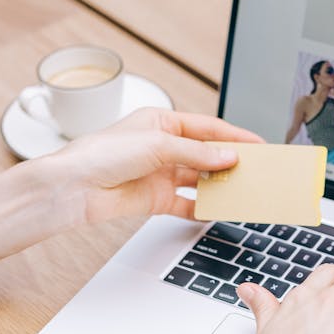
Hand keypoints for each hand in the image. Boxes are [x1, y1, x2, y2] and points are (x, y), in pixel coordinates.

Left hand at [48, 107, 262, 225]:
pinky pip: (187, 204)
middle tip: (256, 170)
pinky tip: (217, 211)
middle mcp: (163, 147)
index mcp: (163, 122)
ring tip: (241, 191)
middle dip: (230, 162)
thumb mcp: (157, 144)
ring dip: (218, 185)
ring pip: (200, 180)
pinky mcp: (156, 199)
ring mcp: (161, 174)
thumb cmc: (102, 154)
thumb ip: (196, 153)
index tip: (259, 145)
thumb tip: (227, 157)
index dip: (235, 136)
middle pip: (207, 154)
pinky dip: (202, 208)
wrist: (74, 188)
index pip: (208, 128)